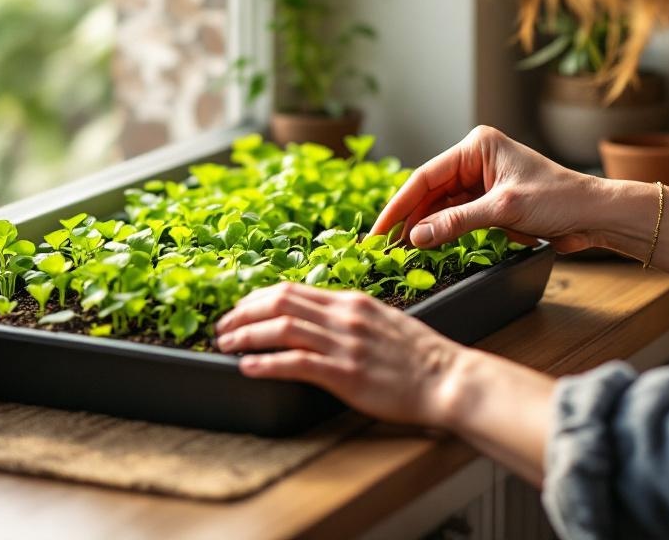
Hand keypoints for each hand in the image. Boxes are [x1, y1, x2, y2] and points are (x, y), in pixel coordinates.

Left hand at [215, 282, 467, 427]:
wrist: (447, 378)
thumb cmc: (417, 356)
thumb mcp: (381, 321)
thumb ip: (348, 317)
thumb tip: (314, 321)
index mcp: (351, 301)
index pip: (292, 289)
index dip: (257, 298)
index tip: (238, 310)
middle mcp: (344, 315)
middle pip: (279, 302)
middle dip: (242, 313)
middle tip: (222, 327)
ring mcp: (344, 343)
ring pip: (282, 328)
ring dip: (246, 335)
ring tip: (225, 345)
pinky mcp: (347, 373)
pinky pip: (297, 363)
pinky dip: (267, 362)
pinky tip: (248, 367)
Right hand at [369, 125, 600, 252]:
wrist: (595, 215)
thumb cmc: (559, 199)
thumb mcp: (503, 209)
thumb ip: (457, 221)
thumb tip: (416, 236)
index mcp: (477, 147)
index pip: (426, 176)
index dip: (399, 204)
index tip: (378, 229)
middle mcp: (475, 160)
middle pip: (429, 192)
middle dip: (408, 218)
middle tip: (384, 246)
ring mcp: (481, 182)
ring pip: (441, 207)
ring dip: (425, 228)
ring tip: (400, 250)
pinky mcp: (489, 202)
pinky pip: (457, 217)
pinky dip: (444, 232)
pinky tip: (427, 246)